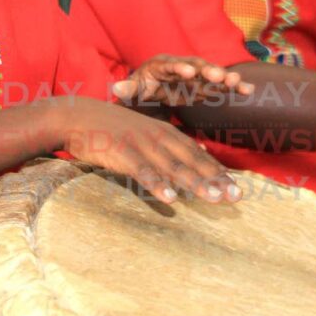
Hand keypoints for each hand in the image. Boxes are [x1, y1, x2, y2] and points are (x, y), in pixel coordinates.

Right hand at [61, 98, 239, 204]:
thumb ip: (173, 144)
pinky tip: (169, 199)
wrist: (78, 116)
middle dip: (216, 179)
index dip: (219, 172)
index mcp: (167, 133)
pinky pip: (142, 171)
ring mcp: (141, 144)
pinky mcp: (122, 152)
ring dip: (194, 183)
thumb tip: (200, 155)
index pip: (199, 156)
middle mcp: (159, 138)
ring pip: (173, 166)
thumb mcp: (148, 131)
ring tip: (213, 199)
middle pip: (193, 161)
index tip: (238, 189)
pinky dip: (156, 184)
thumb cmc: (113, 128)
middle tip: (237, 197)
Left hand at [112, 55, 253, 111]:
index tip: (188, 72)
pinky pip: (220, 86)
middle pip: (197, 67)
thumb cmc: (140, 88)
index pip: (171, 65)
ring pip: (212, 75)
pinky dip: (233, 88)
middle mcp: (182, 66)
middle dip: (208, 71)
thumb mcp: (131, 91)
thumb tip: (117, 89)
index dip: (180, 68)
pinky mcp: (205, 86)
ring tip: (239, 83)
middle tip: (220, 76)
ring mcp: (195, 75)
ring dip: (225, 78)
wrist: (151, 89)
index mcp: (162, 65)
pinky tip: (248, 91)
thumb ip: (127, 90)